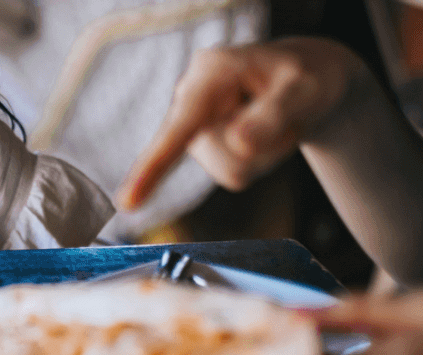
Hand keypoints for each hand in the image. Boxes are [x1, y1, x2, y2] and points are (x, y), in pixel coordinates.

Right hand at [118, 37, 362, 209]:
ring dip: (264, 154)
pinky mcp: (201, 146)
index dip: (152, 167)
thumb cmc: (307, 77)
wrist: (305, 79)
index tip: (126, 203)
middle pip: (223, 158)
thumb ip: (273, 116)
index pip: (179, 126)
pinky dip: (260, 160)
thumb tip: (240, 146)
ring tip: (275, 121)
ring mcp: (193, 126)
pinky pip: (234, 174)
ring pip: (230, 170)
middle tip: (289, 116)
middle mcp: (190, 97)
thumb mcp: (304, 89)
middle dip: (264, 149)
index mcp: (210, 73)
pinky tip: (261, 133)